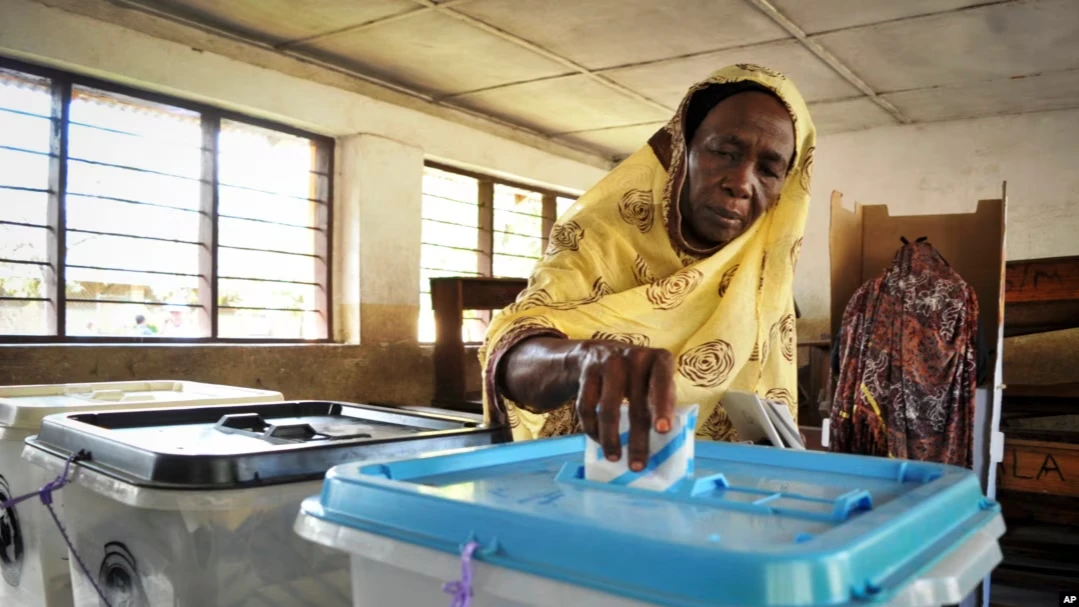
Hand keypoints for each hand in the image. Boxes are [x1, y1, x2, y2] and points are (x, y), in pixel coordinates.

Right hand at [499, 337, 675, 469]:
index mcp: (659, 360)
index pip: (663, 382)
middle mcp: (634, 358)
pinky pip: (587, 406)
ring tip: (614, 458)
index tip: (663, 430)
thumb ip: (663, 401)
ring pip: (608, 409)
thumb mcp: (655, 379)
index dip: (663, 406)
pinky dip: (592, 427)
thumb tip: (666, 442)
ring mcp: (609, 363)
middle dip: (637, 439)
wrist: (601, 351)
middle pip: (636, 404)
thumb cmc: (638, 375)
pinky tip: (598, 441)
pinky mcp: (587, 372)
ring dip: (610, 438)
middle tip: (638, 465)